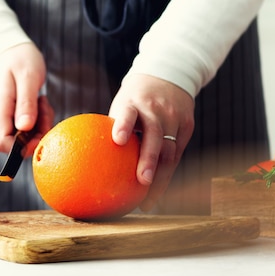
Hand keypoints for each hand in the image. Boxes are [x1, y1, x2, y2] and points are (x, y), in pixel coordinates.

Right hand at [0, 43, 53, 154]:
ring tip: (41, 100)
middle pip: (16, 143)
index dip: (22, 146)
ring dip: (40, 124)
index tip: (40, 132)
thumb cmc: (19, 59)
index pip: (1, 143)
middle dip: (37, 132)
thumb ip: (26, 103)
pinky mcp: (8, 117)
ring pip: (23, 136)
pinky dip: (37, 119)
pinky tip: (38, 102)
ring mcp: (1, 118)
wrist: (9, 50)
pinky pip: (25, 127)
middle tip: (44, 106)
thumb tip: (24, 128)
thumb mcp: (28, 77)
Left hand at [108, 73, 194, 210]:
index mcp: (134, 102)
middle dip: (149, 159)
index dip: (124, 125)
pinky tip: (158, 192)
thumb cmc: (135, 99)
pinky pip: (178, 153)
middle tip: (142, 181)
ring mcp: (174, 117)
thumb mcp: (123, 104)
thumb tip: (87, 162)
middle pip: (154, 135)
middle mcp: (156, 109)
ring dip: (160, 177)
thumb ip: (112, 128)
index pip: (129, 113)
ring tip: (148, 200)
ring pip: (170, 149)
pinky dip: (168, 172)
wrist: (167, 76)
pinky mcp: (187, 125)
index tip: (117, 140)